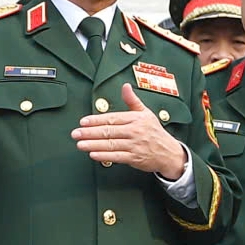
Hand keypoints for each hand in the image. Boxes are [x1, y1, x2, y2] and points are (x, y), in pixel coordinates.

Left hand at [72, 85, 189, 178]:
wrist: (169, 152)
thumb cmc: (154, 132)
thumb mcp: (146, 113)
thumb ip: (132, 100)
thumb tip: (125, 86)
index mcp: (135, 119)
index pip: (112, 118)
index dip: (96, 120)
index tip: (83, 122)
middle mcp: (134, 131)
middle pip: (109, 131)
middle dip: (90, 133)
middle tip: (76, 133)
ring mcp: (134, 145)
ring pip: (110, 144)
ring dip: (93, 144)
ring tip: (80, 144)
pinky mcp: (134, 158)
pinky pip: (117, 157)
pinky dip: (104, 156)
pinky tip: (93, 154)